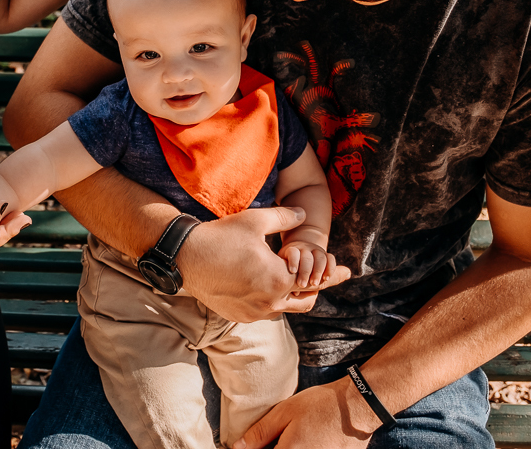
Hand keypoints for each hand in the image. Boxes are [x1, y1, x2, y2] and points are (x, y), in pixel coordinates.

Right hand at [178, 207, 351, 321]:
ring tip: (297, 280)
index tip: (347, 271)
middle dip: (317, 287)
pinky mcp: (240, 317)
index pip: (315, 279)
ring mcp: (254, 313)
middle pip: (307, 300)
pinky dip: (274, 300)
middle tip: (326, 275)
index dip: (332, 273)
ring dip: (295, 295)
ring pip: (287, 308)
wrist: (184, 258)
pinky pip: (266, 312)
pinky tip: (269, 286)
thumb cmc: (220, 237)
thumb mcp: (255, 221)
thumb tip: (303, 213)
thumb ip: (284, 218)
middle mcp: (270, 303)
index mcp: (279, 280)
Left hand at [236, 377, 378, 448]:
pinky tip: (309, 439)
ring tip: (294, 436)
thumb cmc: (321, 405)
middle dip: (276, 447)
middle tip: (278, 438)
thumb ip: (260, 433)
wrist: (358, 406)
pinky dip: (305, 448)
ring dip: (289, 448)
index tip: (249, 446)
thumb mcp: (285, 412)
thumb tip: (237, 447)